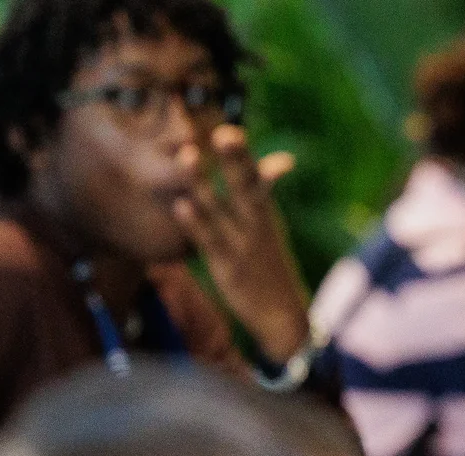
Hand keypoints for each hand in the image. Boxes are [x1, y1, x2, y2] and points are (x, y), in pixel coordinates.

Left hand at [174, 127, 308, 366]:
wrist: (283, 317)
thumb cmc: (269, 266)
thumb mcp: (269, 226)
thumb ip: (264, 190)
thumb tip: (279, 159)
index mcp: (265, 212)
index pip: (256, 176)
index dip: (243, 154)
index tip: (229, 129)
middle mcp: (257, 224)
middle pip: (246, 186)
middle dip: (236, 160)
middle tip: (224, 132)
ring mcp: (243, 245)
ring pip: (222, 209)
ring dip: (204, 183)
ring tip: (187, 155)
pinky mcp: (229, 268)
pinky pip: (210, 242)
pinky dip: (197, 224)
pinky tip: (182, 206)